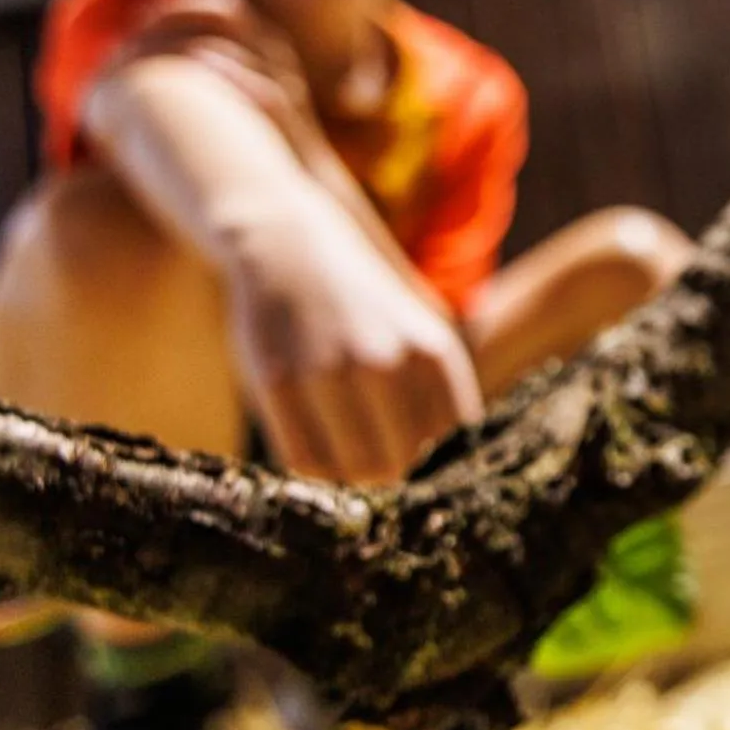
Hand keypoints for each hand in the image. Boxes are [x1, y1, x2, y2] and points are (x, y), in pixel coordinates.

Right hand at [219, 187, 482, 483]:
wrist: (289, 247)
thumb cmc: (362, 309)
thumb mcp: (419, 338)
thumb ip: (436, 400)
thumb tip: (449, 477)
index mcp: (435, 354)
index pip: (451, 450)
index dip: (433, 475)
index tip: (415, 477)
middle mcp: (389, 361)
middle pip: (401, 466)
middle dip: (389, 480)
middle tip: (372, 474)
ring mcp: (330, 370)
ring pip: (354, 469)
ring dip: (349, 482)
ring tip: (343, 461)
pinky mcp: (278, 379)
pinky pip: (304, 459)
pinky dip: (311, 471)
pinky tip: (313, 449)